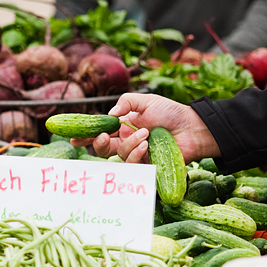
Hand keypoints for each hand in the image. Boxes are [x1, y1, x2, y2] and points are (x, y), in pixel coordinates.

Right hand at [71, 93, 219, 163]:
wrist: (192, 126)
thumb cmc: (170, 112)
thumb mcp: (146, 100)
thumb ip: (126, 102)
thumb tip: (111, 114)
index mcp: (123, 127)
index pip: (100, 133)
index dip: (86, 136)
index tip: (74, 137)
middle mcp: (127, 142)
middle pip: (104, 150)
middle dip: (99, 145)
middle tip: (104, 137)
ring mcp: (137, 155)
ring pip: (120, 157)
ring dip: (128, 145)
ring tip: (144, 134)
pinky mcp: (147, 166)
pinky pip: (135, 165)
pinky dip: (137, 154)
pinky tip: (146, 145)